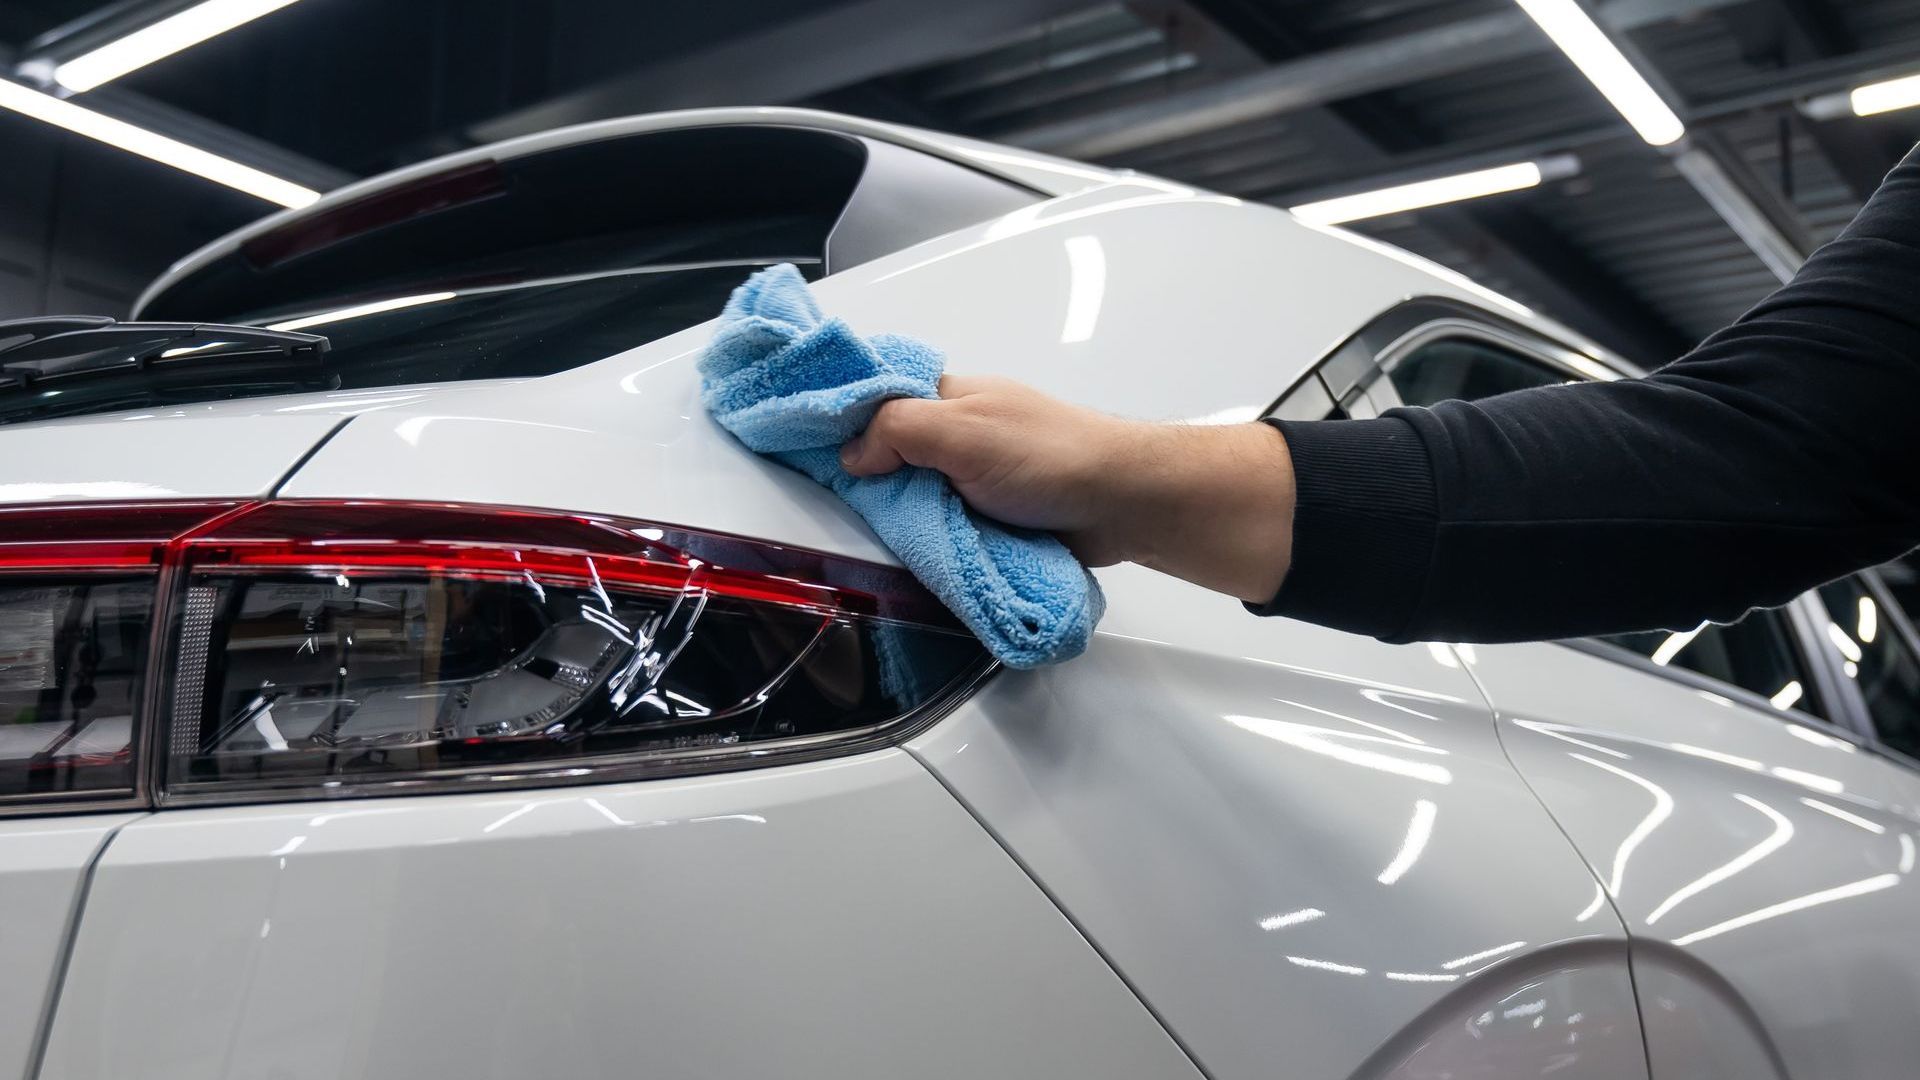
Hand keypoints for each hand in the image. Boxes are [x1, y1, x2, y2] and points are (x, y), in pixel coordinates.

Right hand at [839, 375, 1297, 602]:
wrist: (1122, 504)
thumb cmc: (1056, 455)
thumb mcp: (962, 430)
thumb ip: (897, 430)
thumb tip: (850, 453)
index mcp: (943, 396)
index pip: (868, 398)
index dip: (831, 418)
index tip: (792, 441)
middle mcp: (953, 432)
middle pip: (882, 454)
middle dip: (863, 480)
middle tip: (844, 506)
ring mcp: (969, 477)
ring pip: (909, 496)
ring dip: (900, 518)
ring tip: (884, 537)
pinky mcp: (986, 517)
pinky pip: (940, 529)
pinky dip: (930, 541)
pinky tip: (918, 554)